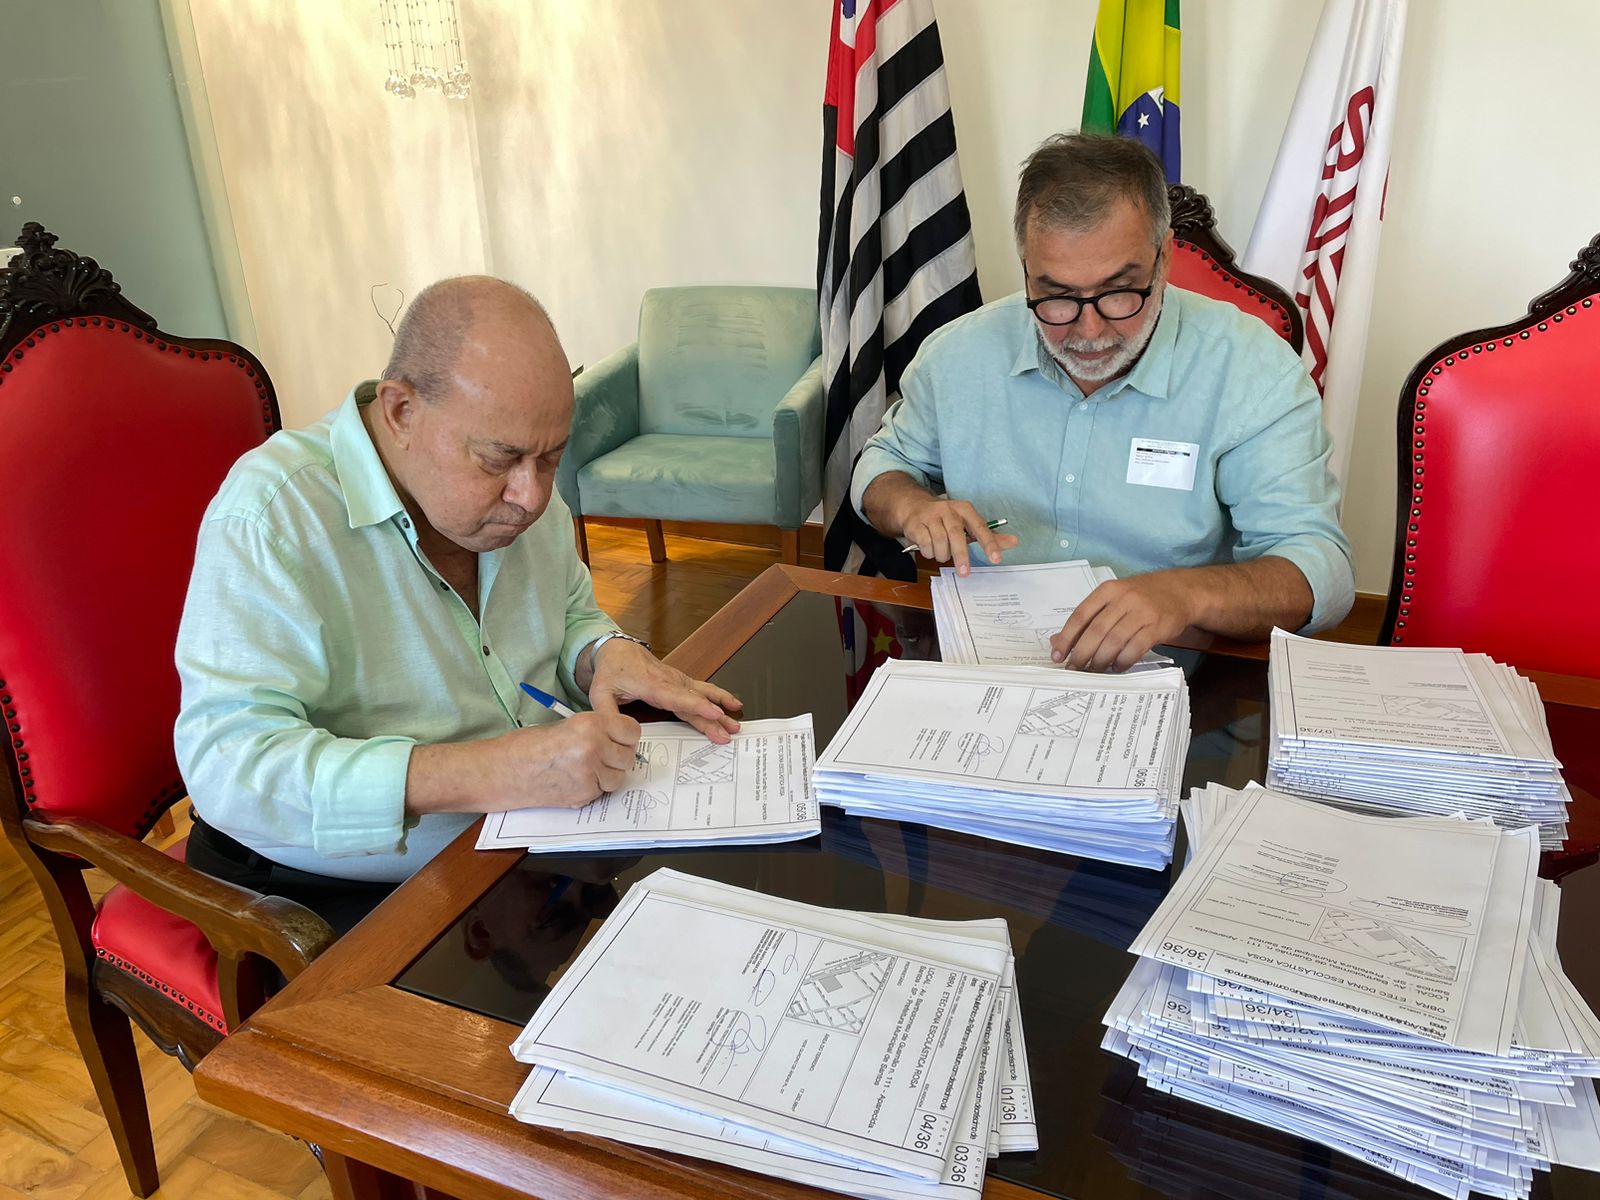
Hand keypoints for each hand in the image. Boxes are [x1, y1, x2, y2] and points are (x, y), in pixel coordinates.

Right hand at [495, 712, 642, 807]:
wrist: (502, 771)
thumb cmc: (526, 746)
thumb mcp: (565, 726)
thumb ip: (594, 730)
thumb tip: (616, 738)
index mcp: (590, 724)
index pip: (632, 731)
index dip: (626, 737)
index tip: (619, 739)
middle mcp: (594, 747)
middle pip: (628, 757)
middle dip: (618, 758)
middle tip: (602, 756)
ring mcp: (590, 773)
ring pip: (618, 778)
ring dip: (607, 775)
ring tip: (585, 769)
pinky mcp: (582, 794)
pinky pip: (601, 792)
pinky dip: (593, 788)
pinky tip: (574, 781)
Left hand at [588, 638, 741, 742]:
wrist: (617, 650)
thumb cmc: (611, 671)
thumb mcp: (600, 693)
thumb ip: (606, 714)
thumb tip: (612, 732)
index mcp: (650, 684)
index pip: (677, 697)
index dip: (697, 706)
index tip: (714, 713)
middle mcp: (668, 681)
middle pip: (695, 699)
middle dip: (714, 716)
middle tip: (729, 730)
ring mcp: (677, 680)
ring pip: (702, 694)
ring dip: (721, 706)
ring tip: (736, 718)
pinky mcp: (680, 682)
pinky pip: (701, 690)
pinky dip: (718, 697)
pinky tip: (731, 704)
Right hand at [898, 497, 1018, 575]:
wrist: (914, 506)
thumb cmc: (947, 519)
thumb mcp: (968, 524)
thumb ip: (990, 536)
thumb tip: (1014, 542)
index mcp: (965, 509)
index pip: (980, 527)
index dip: (989, 544)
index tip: (996, 559)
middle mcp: (948, 510)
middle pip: (956, 535)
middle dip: (961, 556)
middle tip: (964, 573)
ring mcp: (930, 516)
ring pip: (939, 541)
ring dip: (942, 554)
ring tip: (942, 554)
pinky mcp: (916, 523)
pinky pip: (925, 544)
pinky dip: (929, 552)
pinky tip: (930, 549)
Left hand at [1049, 571, 1197, 671]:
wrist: (1180, 591)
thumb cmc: (1141, 597)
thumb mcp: (1114, 599)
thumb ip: (1088, 617)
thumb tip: (1058, 641)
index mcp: (1108, 590)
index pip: (1081, 615)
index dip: (1067, 637)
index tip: (1058, 655)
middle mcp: (1124, 599)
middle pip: (1096, 630)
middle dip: (1082, 653)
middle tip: (1074, 669)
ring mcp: (1142, 612)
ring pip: (1114, 641)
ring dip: (1101, 660)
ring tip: (1094, 670)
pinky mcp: (1158, 627)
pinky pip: (1135, 648)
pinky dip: (1123, 661)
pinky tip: (1116, 667)